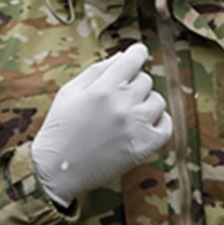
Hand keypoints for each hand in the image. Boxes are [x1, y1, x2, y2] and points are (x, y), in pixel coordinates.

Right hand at [29, 44, 172, 205]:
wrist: (57, 170)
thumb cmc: (60, 128)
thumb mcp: (70, 91)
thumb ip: (97, 70)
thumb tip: (124, 56)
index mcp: (103, 89)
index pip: (133, 59)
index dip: (136, 54)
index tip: (137, 55)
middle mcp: (122, 105)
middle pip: (145, 80)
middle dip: (132, 84)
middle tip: (116, 98)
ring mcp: (135, 127)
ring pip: (157, 101)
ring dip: (145, 103)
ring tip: (127, 114)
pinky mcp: (143, 147)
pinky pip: (166, 126)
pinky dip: (159, 122)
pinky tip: (143, 124)